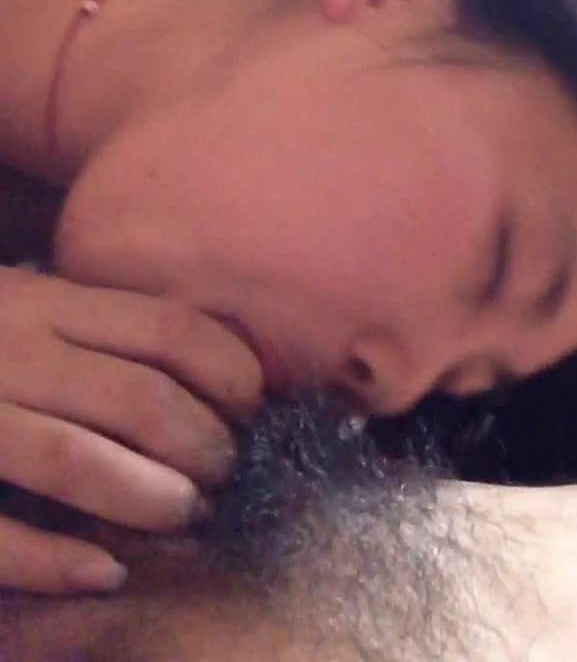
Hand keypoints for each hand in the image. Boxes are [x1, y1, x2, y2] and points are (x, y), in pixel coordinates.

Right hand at [0, 266, 261, 593]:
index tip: (251, 408)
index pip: (170, 329)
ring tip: (185, 516)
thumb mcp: (34, 303)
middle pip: (138, 399)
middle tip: (223, 475)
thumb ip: (104, 328)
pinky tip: (106, 573)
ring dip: (146, 498)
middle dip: (203, 447)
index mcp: (47, 303)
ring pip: (74, 460)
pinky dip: (56, 559)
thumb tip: (222, 369)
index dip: (231, 373)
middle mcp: (11, 350)